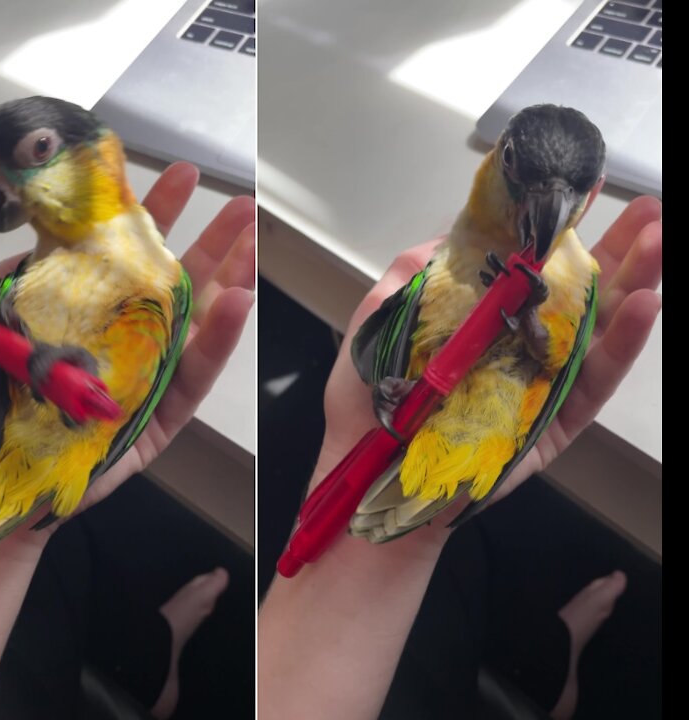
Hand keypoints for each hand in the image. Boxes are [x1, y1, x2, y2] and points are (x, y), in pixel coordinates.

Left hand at [0, 161, 255, 521]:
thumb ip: (8, 287)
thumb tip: (37, 243)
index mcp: (77, 318)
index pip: (119, 257)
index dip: (148, 218)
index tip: (176, 177)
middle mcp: (116, 345)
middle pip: (171, 284)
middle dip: (208, 241)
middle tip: (241, 203)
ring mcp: (140, 381)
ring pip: (193, 324)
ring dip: (227, 279)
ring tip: (254, 240)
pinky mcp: (154, 422)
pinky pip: (191, 378)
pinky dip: (216, 342)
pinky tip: (238, 303)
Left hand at [315, 196, 661, 542]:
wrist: (370, 481)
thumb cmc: (369, 411)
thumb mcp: (375, 329)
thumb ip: (408, 281)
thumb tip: (448, 239)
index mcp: (481, 319)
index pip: (527, 267)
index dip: (555, 229)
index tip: (579, 189)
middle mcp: (519, 344)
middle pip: (577, 290)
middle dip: (617, 246)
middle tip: (653, 209)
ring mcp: (541, 382)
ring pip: (597, 327)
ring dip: (634, 280)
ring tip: (660, 241)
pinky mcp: (553, 422)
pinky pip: (593, 380)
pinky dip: (620, 344)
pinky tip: (644, 304)